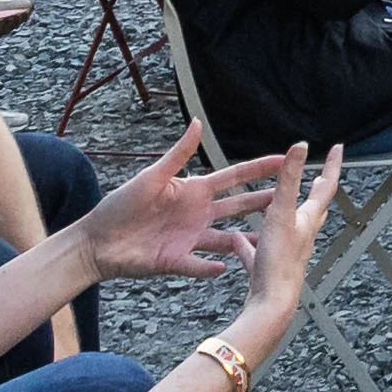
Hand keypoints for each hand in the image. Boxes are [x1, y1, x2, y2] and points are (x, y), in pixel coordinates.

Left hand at [82, 128, 290, 282]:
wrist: (95, 242)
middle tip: (295, 199)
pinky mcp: (178, 261)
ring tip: (272, 242)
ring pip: (229, 239)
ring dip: (249, 240)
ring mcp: (190, 239)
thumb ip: (178, 154)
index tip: (286, 160)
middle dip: (266, 202)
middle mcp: (198, 214)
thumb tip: (197, 123)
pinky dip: (213, 267)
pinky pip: (201, 265)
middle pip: (240, 206)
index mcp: (194, 191)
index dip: (260, 168)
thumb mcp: (151, 177)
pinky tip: (229, 268)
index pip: (234, 177)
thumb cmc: (119, 205)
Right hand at [237, 148, 344, 336]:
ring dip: (286, 215)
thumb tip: (300, 147)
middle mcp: (301, 236)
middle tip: (319, 177)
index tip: (338, 148)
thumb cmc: (279, 262)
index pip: (326, 187)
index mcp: (307, 220)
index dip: (333, 166)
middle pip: (313, 209)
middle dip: (316, 191)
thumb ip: (289, 180)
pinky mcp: (267, 271)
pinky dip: (248, 245)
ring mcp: (286, 254)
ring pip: (288, 230)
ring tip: (277, 204)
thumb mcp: (281, 213)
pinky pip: (257, 253)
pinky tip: (235, 241)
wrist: (271, 305)